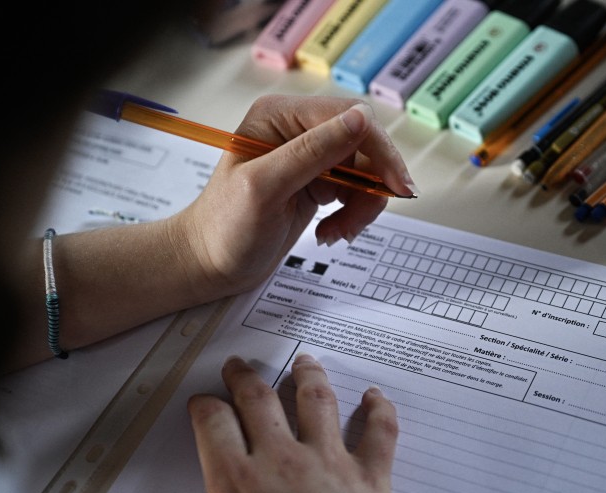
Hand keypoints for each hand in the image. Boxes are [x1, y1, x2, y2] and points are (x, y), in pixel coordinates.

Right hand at [104, 353, 398, 492]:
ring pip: (318, 401)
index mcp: (238, 481)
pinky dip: (380, 410)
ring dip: (308, 376)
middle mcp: (283, 460)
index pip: (212, 422)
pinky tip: (375, 395)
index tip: (202, 402)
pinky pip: (380, 433)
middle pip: (260, 400)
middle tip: (239, 367)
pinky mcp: (371, 479)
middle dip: (246, 378)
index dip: (204, 406)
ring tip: (304, 361)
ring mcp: (331, 464)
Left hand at [173, 95, 416, 295]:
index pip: (350, 117)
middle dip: (371, 185)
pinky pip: (357, 190)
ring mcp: (310, 156)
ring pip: (366, 171)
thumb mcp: (266, 189)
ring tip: (337, 233)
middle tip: (360, 221)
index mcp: (281, 115)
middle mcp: (298, 129)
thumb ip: (312, 151)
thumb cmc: (224, 228)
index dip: (379, 151)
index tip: (396, 187)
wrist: (209, 263)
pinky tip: (331, 232)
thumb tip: (361, 119)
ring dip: (362, 206)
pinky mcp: (318, 181)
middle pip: (365, 145)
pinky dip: (354, 214)